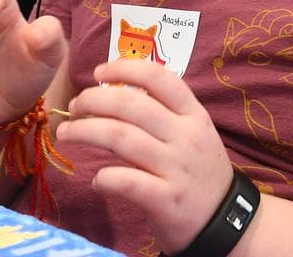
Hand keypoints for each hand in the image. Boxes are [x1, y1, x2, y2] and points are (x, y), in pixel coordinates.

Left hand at [55, 59, 232, 252]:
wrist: (226, 223)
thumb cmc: (198, 172)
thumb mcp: (193, 133)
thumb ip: (164, 112)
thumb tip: (115, 90)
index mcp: (194, 115)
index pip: (160, 78)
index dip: (124, 69)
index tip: (98, 72)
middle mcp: (186, 137)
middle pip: (130, 105)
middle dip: (92, 100)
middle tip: (74, 107)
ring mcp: (177, 169)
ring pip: (120, 138)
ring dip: (85, 132)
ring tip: (66, 134)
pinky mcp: (166, 201)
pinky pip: (126, 181)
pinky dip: (104, 177)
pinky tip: (96, 179)